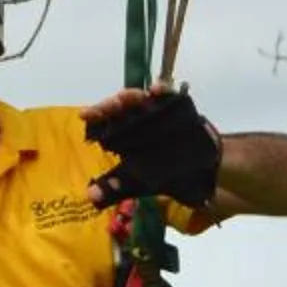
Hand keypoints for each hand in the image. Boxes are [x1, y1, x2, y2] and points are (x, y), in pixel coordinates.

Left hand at [84, 86, 222, 207]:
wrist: (201, 171)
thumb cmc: (164, 174)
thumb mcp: (138, 182)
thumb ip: (115, 188)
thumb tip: (91, 197)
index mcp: (121, 134)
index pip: (103, 120)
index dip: (94, 116)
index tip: (85, 115)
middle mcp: (135, 119)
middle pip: (118, 106)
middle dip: (109, 105)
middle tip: (103, 108)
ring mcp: (155, 110)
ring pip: (139, 98)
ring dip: (131, 96)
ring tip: (125, 98)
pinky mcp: (176, 106)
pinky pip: (168, 94)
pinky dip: (163, 90)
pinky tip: (157, 90)